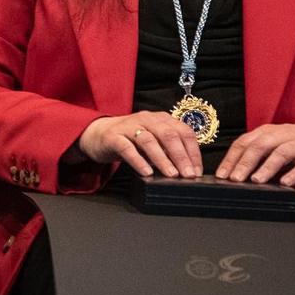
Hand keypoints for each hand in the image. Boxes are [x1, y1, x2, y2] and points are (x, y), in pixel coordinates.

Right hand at [76, 112, 202, 177]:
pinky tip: (146, 172)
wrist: (98, 134)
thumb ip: (168, 150)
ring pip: (149, 141)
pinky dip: (138, 160)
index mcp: (161, 119)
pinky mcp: (113, 136)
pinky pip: (127, 148)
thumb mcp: (153, 142)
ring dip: (162, 159)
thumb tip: (188, 170)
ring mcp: (129, 126)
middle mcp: (147, 119)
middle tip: (188, 175)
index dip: (193, 152)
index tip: (197, 171)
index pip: (183, 132)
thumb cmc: (131, 140)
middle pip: (168, 135)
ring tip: (171, 175)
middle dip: (180, 156)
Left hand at [216, 121, 294, 186]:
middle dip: (245, 163)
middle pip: (259, 147)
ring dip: (267, 167)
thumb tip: (234, 172)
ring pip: (280, 154)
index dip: (231, 158)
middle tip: (234, 179)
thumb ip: (257, 153)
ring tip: (256, 180)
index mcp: (267, 132)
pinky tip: (285, 183)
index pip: (244, 143)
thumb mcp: (274, 142)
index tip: (221, 174)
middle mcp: (281, 136)